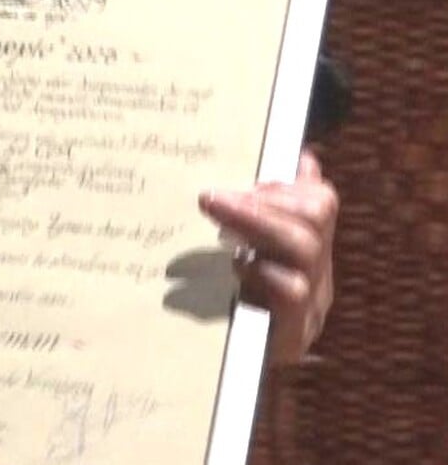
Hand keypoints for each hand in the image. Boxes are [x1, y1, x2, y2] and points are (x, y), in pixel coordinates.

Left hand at [198, 150, 338, 364]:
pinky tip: (236, 266)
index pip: (320, 202)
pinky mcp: (293, 335)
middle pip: (313, 219)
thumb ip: (265, 209)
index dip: (287, 184)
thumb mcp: (246, 252)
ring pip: (304, 249)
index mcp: (308, 246)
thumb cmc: (237, 301)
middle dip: (262, 199)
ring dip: (256, 224)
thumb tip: (301, 157)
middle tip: (211, 195)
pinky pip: (291, 293)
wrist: (237, 374)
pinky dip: (263, 272)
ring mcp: (311, 303)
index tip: (247, 179)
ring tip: (215, 213)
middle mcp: (317, 271)